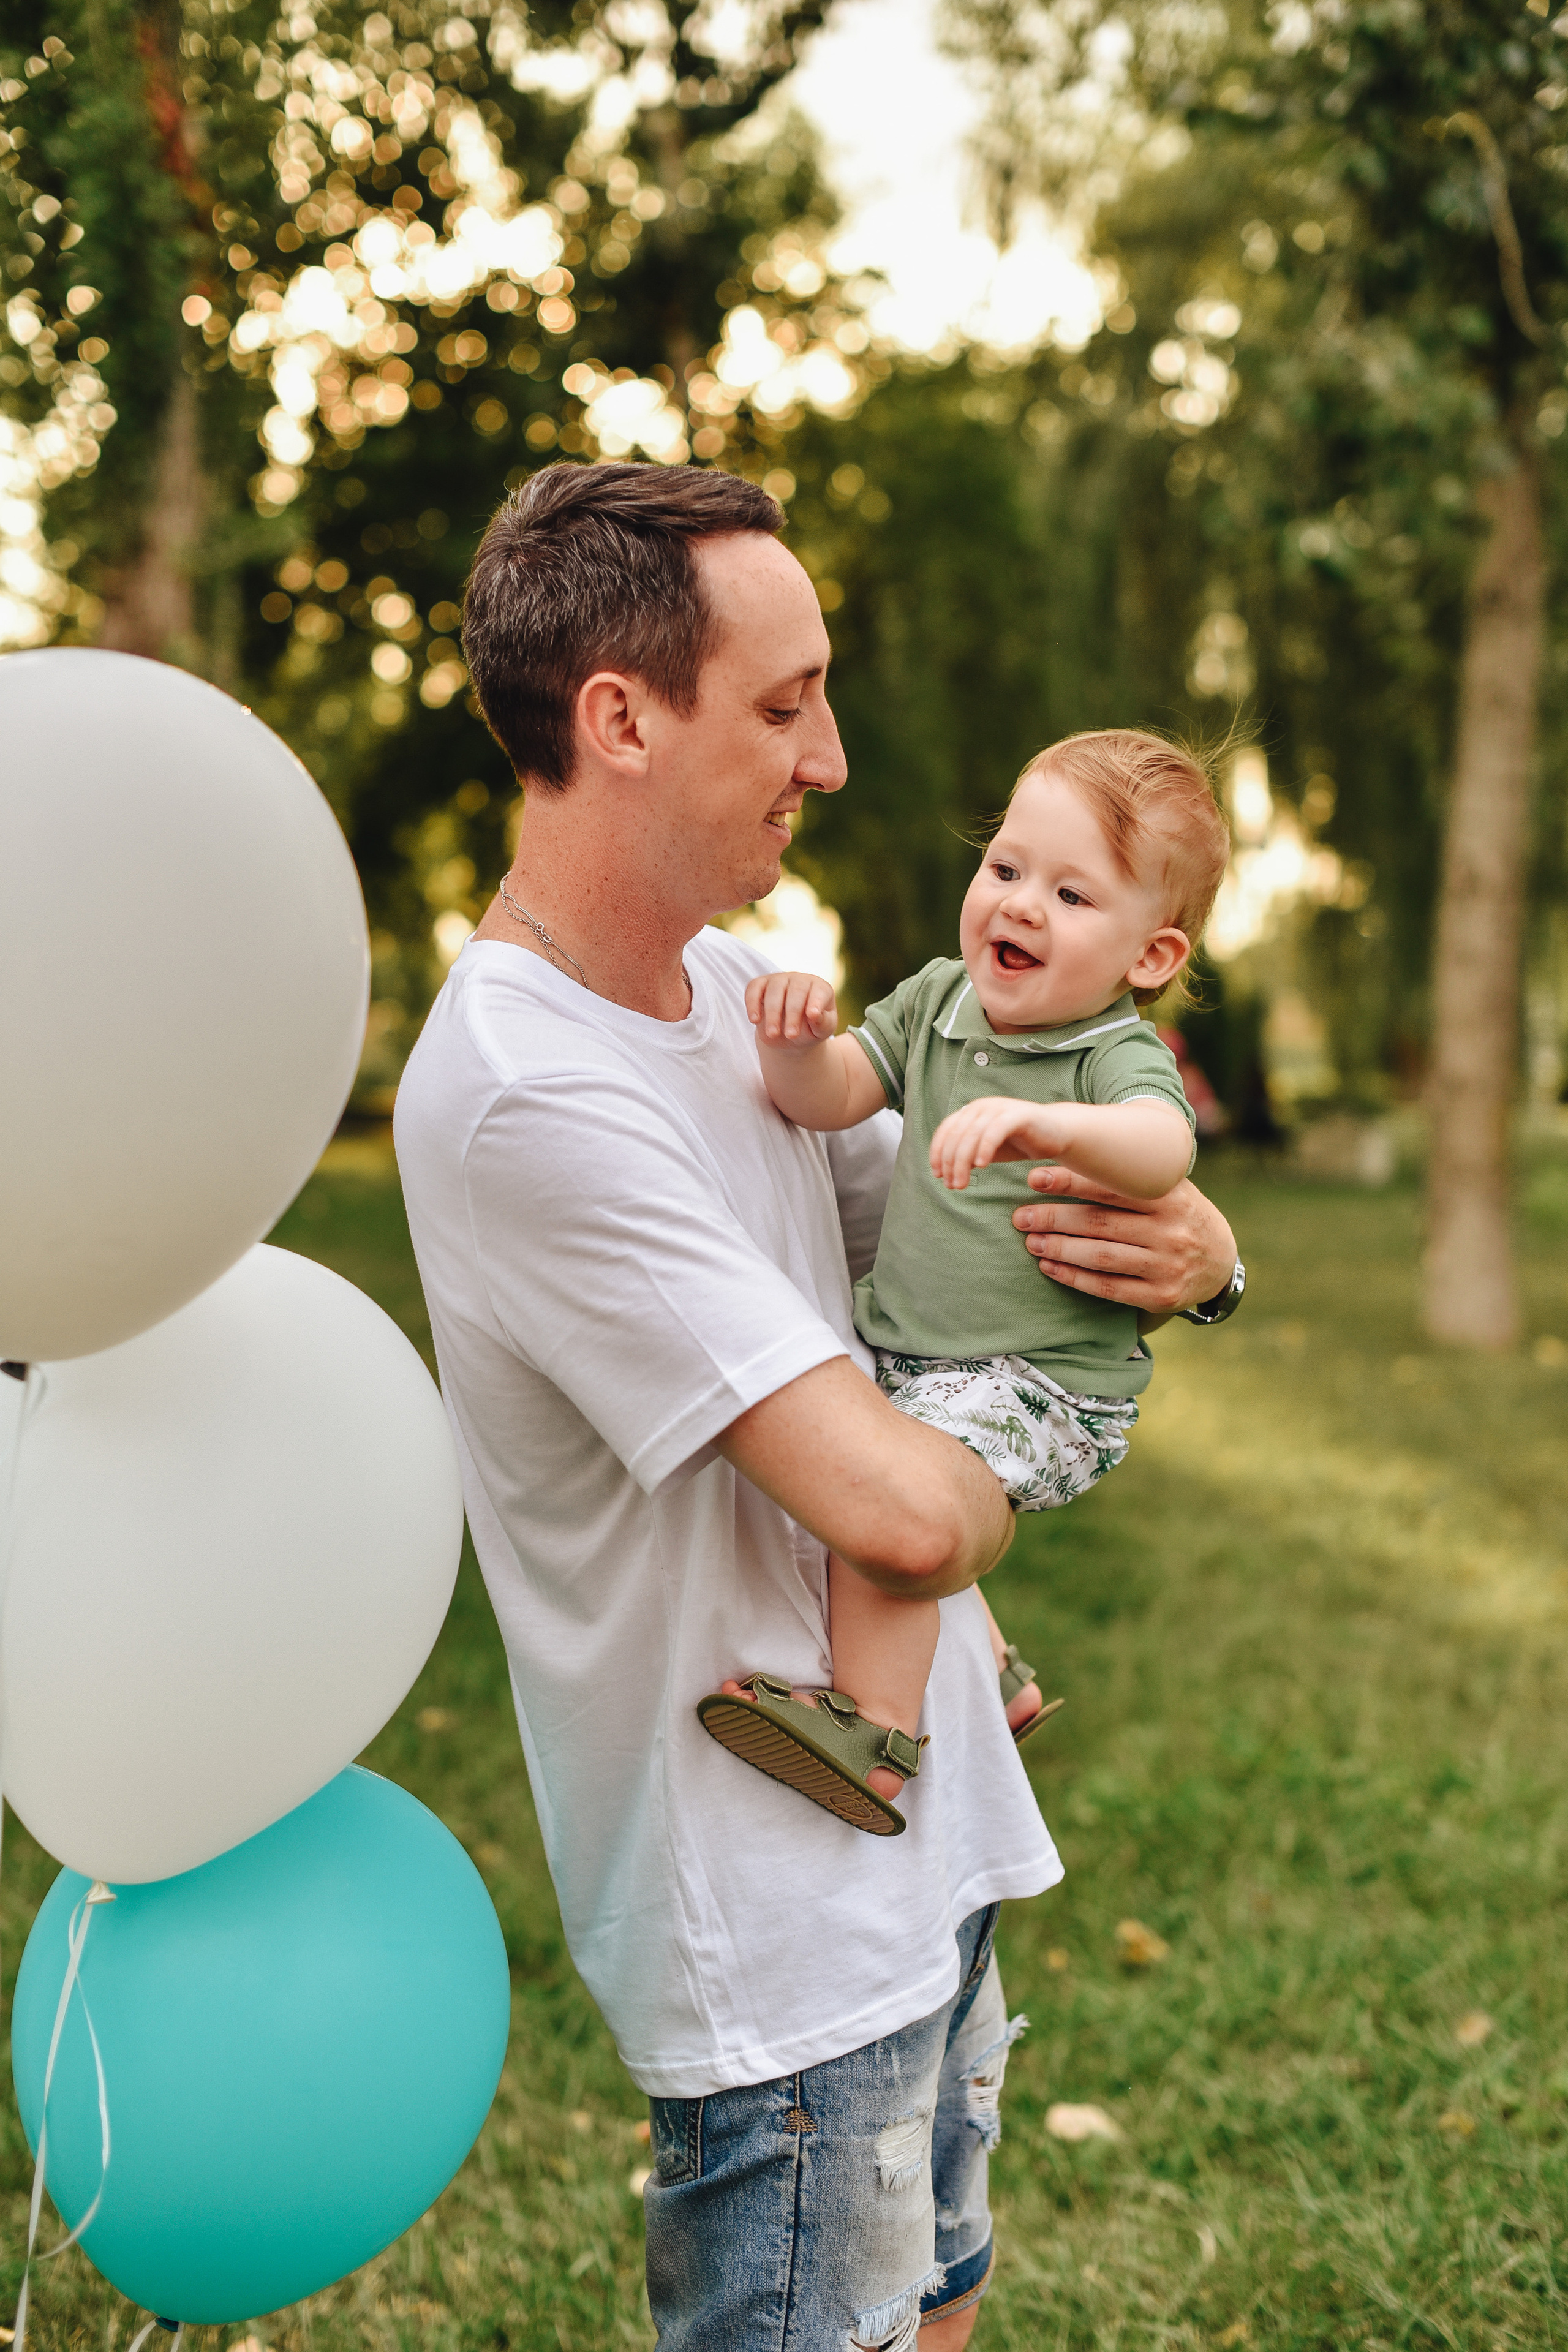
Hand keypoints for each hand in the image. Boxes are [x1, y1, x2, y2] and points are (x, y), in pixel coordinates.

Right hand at [745, 971, 837, 1049]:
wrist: (790, 1035)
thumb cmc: (810, 1030)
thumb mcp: (822, 1031)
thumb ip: (822, 1023)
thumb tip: (815, 1015)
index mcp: (820, 989)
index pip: (819, 991)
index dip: (816, 1002)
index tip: (812, 1015)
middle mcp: (800, 980)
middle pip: (795, 991)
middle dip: (792, 1014)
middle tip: (791, 1035)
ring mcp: (779, 980)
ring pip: (774, 990)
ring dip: (772, 1013)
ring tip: (773, 1033)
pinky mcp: (761, 984)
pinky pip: (754, 988)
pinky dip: (752, 1004)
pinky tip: (754, 1020)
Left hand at [929, 1097, 1066, 1190]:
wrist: (1056, 1134)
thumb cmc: (1018, 1142)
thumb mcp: (986, 1151)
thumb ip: (966, 1157)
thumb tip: (944, 1175)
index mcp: (972, 1112)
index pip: (946, 1130)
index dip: (937, 1153)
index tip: (938, 1175)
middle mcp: (982, 1106)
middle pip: (957, 1135)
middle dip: (950, 1163)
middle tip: (952, 1186)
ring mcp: (1000, 1108)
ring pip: (972, 1135)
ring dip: (963, 1162)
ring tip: (962, 1183)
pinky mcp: (1018, 1115)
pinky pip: (995, 1130)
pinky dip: (985, 1148)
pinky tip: (981, 1166)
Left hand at [1012, 1169, 1235, 1314]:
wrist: (1222, 1262)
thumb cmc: (1180, 1215)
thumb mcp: (1169, 1188)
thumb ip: (1131, 1177)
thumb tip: (1067, 1157)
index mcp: (1170, 1196)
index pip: (1112, 1187)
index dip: (1070, 1182)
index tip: (1034, 1178)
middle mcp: (1171, 1230)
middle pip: (1101, 1223)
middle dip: (1054, 1218)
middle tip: (1021, 1216)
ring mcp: (1167, 1265)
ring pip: (1102, 1256)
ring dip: (1060, 1249)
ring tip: (1031, 1241)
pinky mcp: (1161, 1295)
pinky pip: (1109, 1288)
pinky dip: (1075, 1278)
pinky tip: (1050, 1267)